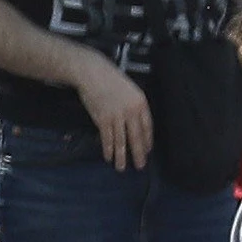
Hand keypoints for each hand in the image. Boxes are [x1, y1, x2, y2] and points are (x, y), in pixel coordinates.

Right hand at [72, 53, 152, 169]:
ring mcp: (116, 116)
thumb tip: (134, 122)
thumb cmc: (111, 80)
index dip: (147, 140)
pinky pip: (107, 138)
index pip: (147, 126)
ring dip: (121, 156)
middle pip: (136, 137)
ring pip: (121, 140)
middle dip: (138, 153)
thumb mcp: (130, 90)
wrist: (93, 74)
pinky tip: (109, 157)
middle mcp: (131, 112)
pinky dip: (108, 149)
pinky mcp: (102, 120)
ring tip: (122, 167)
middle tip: (140, 165)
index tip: (147, 150)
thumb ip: (134, 106)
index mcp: (141, 103)